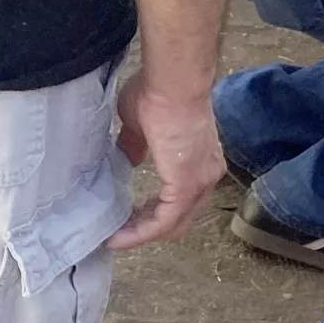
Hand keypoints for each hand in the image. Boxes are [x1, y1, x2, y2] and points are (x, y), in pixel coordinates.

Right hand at [111, 70, 225, 249]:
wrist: (172, 83)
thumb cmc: (158, 94)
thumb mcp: (141, 125)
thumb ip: (137, 145)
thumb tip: (128, 158)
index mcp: (201, 160)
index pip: (183, 199)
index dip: (157, 213)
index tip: (130, 218)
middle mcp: (207, 175)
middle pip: (181, 218)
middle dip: (150, 229)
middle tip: (121, 232)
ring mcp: (200, 181)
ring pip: (173, 224)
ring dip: (143, 234)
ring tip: (116, 239)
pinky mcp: (186, 185)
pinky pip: (164, 221)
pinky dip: (142, 232)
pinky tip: (119, 237)